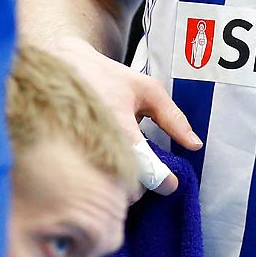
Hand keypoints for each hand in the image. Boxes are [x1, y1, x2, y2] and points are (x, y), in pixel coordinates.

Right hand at [46, 37, 199, 196]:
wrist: (60, 66)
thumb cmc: (106, 76)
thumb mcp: (146, 89)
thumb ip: (173, 117)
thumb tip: (194, 144)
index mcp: (118, 125)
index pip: (145, 168)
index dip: (163, 181)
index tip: (171, 184)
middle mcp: (95, 143)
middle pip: (124, 189)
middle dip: (139, 186)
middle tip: (146, 172)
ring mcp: (77, 155)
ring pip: (106, 190)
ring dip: (119, 186)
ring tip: (124, 167)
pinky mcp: (64, 161)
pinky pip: (89, 183)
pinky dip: (102, 181)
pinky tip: (106, 165)